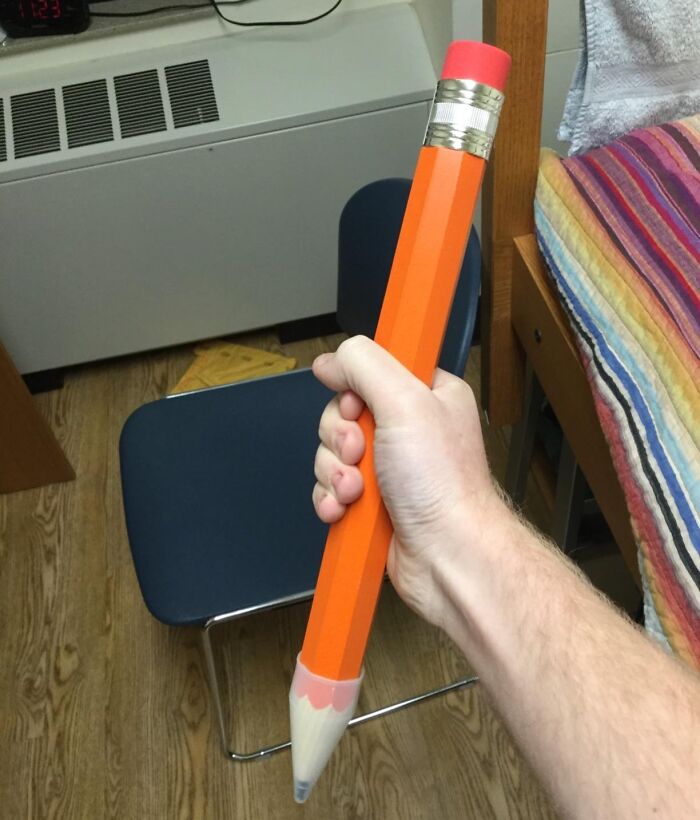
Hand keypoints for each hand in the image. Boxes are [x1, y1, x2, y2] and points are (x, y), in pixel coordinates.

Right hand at [311, 336, 503, 626]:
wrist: (447, 556)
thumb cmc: (442, 484)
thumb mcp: (404, 403)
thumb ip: (364, 366)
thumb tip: (331, 360)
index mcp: (428, 395)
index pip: (372, 370)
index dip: (353, 389)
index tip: (356, 406)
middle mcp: (410, 428)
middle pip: (343, 413)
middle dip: (340, 437)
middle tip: (359, 453)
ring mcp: (390, 467)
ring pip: (332, 453)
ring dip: (334, 472)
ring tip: (355, 492)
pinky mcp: (373, 501)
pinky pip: (331, 487)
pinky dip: (330, 498)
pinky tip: (342, 510)